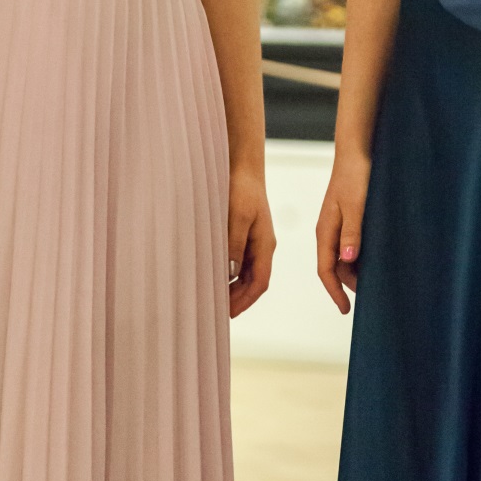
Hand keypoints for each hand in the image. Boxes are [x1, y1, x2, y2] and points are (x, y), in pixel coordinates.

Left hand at [228, 166, 274, 317]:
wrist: (243, 167)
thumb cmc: (242, 189)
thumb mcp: (238, 217)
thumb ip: (235, 245)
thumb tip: (231, 273)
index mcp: (265, 245)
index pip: (259, 282)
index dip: (245, 300)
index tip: (229, 313)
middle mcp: (262, 246)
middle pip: (254, 281)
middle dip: (239, 298)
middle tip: (219, 311)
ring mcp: (255, 240)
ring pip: (246, 273)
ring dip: (234, 288)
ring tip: (215, 298)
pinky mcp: (245, 233)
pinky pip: (240, 261)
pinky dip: (230, 273)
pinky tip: (216, 275)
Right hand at [315, 149, 370, 314]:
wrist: (357, 151)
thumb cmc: (356, 175)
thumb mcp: (356, 205)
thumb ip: (352, 231)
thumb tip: (348, 259)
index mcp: (325, 230)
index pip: (325, 269)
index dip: (335, 291)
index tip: (345, 310)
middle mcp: (329, 230)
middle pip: (335, 267)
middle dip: (348, 284)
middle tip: (371, 295)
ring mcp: (338, 224)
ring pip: (344, 256)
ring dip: (356, 271)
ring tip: (376, 281)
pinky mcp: (348, 217)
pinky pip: (351, 244)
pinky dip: (360, 256)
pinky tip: (375, 259)